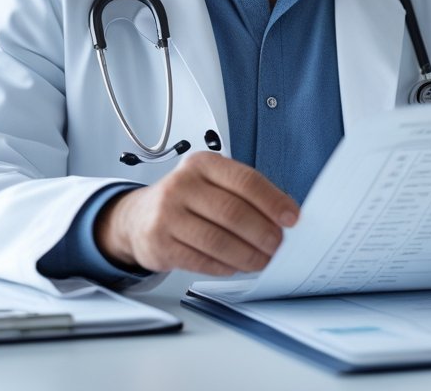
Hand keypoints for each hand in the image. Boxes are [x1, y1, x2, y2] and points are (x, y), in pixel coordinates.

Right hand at [95, 153, 298, 276]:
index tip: (292, 218)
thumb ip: (245, 194)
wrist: (138, 217)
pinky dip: (226, 266)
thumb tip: (284, 216)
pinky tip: (238, 266)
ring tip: (263, 260)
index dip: (273, 201)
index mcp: (202, 164)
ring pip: (218, 240)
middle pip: (233, 212)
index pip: (245, 180)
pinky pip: (202, 260)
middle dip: (263, 232)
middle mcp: (182, 185)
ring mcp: (167, 214)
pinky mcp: (160, 243)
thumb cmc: (186, 199)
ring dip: (248, 255)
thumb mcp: (212, 183)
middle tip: (278, 245)